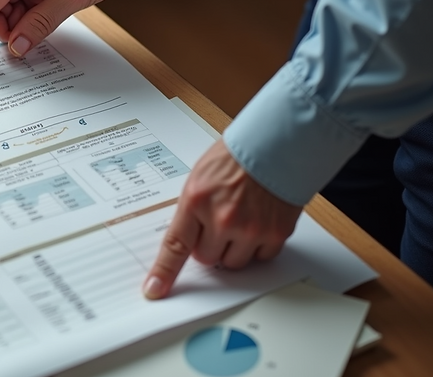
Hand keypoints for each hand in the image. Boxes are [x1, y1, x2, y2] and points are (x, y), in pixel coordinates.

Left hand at [142, 139, 303, 299]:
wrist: (276, 143)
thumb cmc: (236, 156)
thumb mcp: (200, 178)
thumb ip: (192, 210)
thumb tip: (186, 238)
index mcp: (196, 200)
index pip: (175, 245)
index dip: (164, 272)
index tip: (155, 289)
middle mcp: (223, 218)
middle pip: (206, 258)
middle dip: (208, 245)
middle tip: (217, 222)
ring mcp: (251, 228)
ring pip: (234, 262)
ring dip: (234, 248)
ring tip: (240, 219)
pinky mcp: (276, 233)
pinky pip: (261, 257)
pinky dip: (258, 246)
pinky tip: (259, 221)